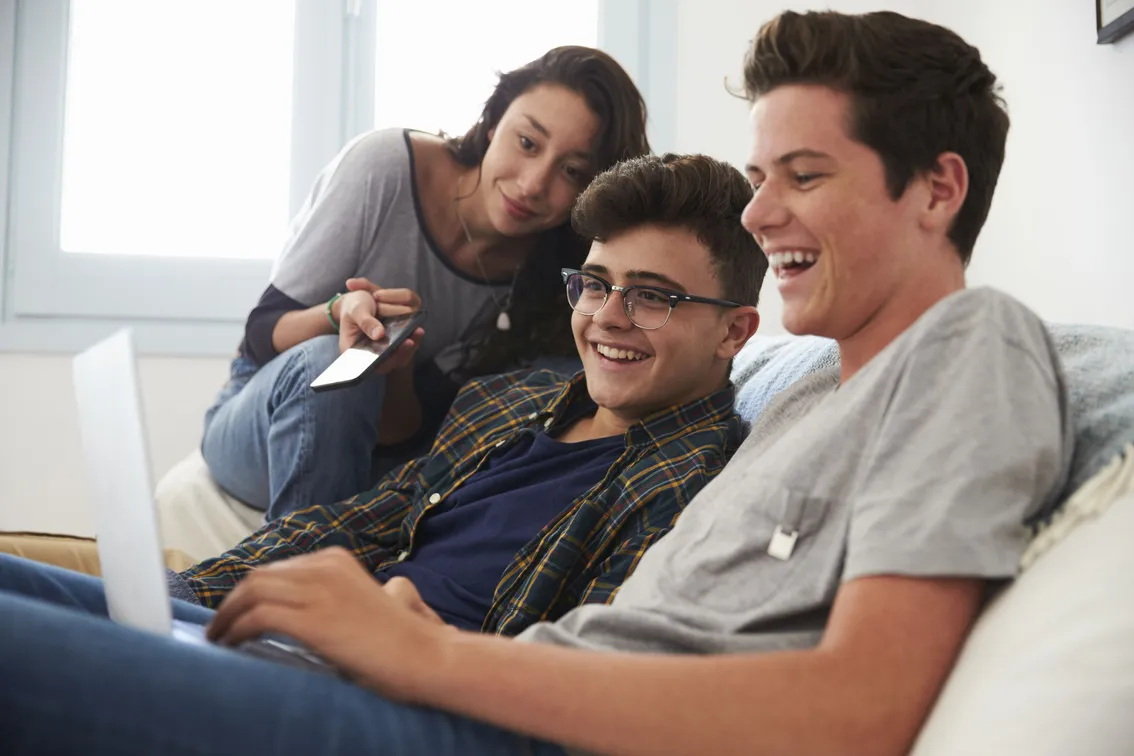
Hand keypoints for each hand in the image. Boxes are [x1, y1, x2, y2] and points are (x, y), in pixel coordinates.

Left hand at [206, 547, 449, 696]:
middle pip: (259, 576)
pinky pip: (258, 616)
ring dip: (227, 616)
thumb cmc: (398, 640)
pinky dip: (236, 629)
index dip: (250, 592)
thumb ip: (333, 596)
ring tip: (218, 637)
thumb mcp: (361, 602)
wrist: (423, 656)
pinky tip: (230, 644)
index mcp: (336, 560)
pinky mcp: (313, 618)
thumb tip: (301, 612)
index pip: (277, 569)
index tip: (237, 612)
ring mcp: (319, 590)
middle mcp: (325, 566)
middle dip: (233, 602)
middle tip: (220, 627)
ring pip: (252, 592)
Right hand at [336, 279, 423, 372]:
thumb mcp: (355, 310)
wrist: (361, 299)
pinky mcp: (398, 341)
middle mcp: (373, 354)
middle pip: (390, 362)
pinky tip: (418, 327)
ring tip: (418, 332)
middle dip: (401, 353)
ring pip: (402, 355)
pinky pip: (408, 343)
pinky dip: (413, 336)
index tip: (390, 352)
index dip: (382, 362)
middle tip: (409, 342)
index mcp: (355, 352)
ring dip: (411, 345)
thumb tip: (379, 334)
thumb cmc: (354, 306)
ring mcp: (387, 349)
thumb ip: (366, 322)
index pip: (370, 365)